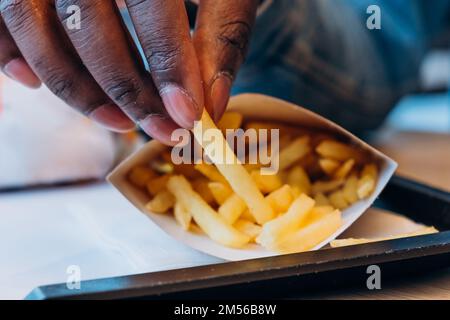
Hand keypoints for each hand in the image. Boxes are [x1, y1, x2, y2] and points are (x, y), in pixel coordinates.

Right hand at [0, 0, 257, 144]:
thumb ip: (220, 35)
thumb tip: (210, 106)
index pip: (148, 2)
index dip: (167, 63)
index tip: (186, 114)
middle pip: (85, 19)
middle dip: (124, 88)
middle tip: (159, 129)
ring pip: (33, 21)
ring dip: (73, 85)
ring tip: (117, 122)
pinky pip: (0, 17)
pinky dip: (10, 53)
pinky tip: (35, 83)